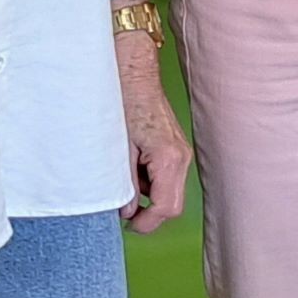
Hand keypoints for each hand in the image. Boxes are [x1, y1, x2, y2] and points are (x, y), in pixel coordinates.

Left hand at [116, 20, 194, 235]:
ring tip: (123, 180)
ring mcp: (180, 152)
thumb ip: (123, 182)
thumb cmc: (123, 102)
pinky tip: (131, 166)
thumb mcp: (117, 147)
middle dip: (148, 213)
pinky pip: (166, 176)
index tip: (127, 224)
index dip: (147, 223)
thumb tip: (126, 211)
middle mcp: (180, 157)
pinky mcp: (174, 148)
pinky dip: (149, 181)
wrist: (132, 72)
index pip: (167, 207)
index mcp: (168, 158)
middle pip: (173, 204)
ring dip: (147, 195)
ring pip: (169, 191)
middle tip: (122, 211)